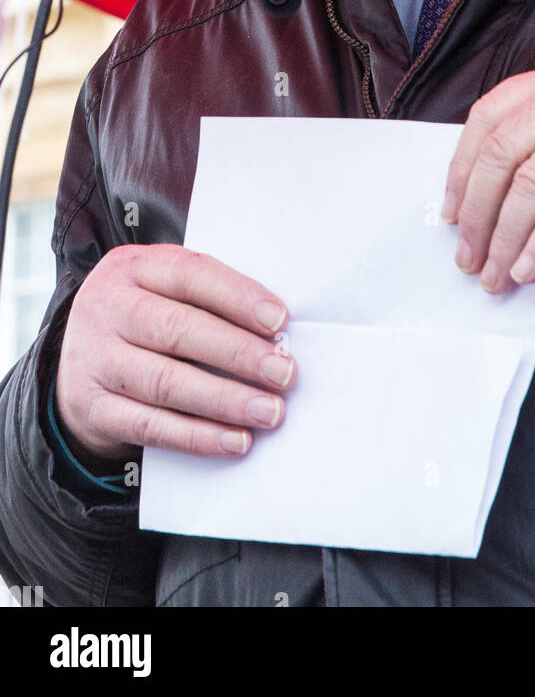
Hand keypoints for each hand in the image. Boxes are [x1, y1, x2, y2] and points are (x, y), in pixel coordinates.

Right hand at [55, 244, 293, 463]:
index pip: (190, 274)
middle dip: (239, 353)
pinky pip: (150, 426)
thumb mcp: (163, 289)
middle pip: (179, 330)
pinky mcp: (92, 408)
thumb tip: (275, 331)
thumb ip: (210, 299)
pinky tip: (234, 440)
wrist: (79, 361)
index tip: (278, 320)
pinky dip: (198, 437)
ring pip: (166, 383)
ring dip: (225, 400)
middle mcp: (108, 308)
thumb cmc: (146, 318)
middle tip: (283, 372)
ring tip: (268, 411)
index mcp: (133, 267)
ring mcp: (95, 359)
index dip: (237, 297)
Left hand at [441, 54, 534, 292]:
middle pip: (504, 154)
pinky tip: (530, 268)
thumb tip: (481, 202)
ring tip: (497, 274)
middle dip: (479, 214)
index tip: (451, 212)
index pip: (489, 117)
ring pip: (533, 185)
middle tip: (470, 257)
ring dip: (507, 239)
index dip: (461, 169)